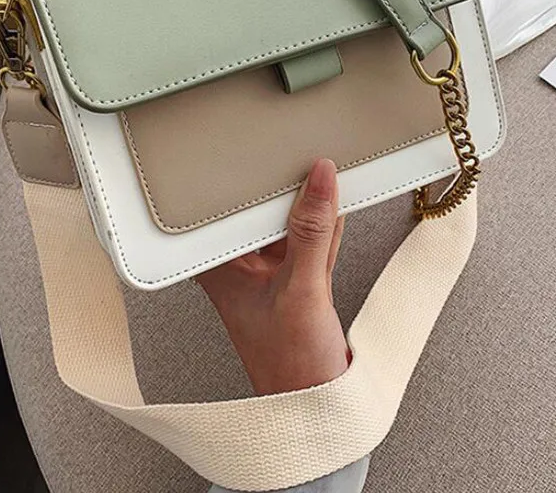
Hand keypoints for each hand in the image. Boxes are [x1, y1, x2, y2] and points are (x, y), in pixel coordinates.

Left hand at [198, 159, 349, 395]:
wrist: (318, 404)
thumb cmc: (288, 366)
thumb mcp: (303, 289)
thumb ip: (314, 231)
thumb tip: (320, 180)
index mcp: (220, 266)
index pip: (231, 208)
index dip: (252, 177)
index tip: (276, 152)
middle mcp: (240, 265)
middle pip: (263, 209)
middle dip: (290, 190)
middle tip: (310, 162)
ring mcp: (270, 270)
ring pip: (292, 222)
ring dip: (313, 208)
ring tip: (326, 182)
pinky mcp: (296, 276)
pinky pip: (312, 238)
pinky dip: (326, 227)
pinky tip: (335, 212)